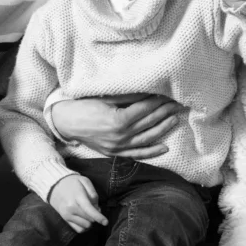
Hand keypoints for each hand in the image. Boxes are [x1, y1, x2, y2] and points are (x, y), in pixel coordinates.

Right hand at [48, 175, 107, 233]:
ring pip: (86, 226)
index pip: (89, 210)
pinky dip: (84, 226)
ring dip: (90, 221)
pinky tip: (84, 218)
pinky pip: (79, 229)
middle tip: (93, 206)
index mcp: (77, 196)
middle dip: (95, 215)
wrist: (55, 186)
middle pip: (90, 219)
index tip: (106, 222)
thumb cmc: (72, 183)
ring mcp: (67, 215)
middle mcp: (71, 208)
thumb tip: (97, 208)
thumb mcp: (85, 181)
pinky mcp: (65, 220)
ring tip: (87, 211)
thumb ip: (93, 193)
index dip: (99, 217)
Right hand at [50, 94, 181, 158]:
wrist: (67, 122)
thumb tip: (149, 92)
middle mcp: (121, 136)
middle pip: (149, 123)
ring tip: (174, 119)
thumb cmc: (85, 106)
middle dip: (165, 112)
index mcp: (118, 120)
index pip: (145, 109)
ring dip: (163, 129)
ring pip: (147, 139)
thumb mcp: (106, 98)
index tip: (168, 95)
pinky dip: (152, 152)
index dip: (158, 101)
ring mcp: (118, 147)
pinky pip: (137, 154)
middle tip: (177, 104)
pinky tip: (164, 147)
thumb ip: (128, 96)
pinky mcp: (115, 153)